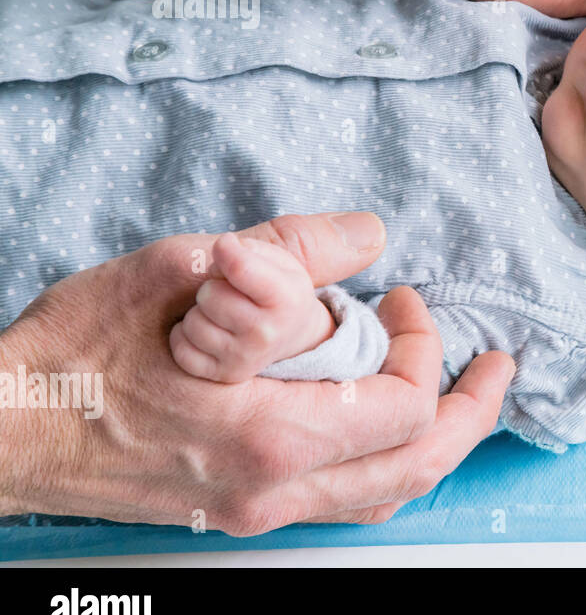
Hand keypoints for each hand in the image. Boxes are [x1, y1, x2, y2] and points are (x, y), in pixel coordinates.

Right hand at [0, 212, 514, 534]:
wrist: (4, 431)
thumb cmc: (74, 356)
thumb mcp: (176, 272)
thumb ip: (284, 250)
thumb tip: (368, 234)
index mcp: (269, 434)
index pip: (403, 406)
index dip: (427, 345)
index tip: (403, 297)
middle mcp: (273, 489)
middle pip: (417, 467)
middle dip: (470, 410)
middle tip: (495, 364)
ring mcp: (256, 510)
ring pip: (385, 496)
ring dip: (438, 442)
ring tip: (465, 394)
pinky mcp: (238, 513)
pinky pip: (344, 504)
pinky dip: (388, 465)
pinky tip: (391, 430)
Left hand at [171, 233, 336, 382]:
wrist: (200, 331)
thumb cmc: (224, 274)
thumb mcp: (271, 251)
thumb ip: (303, 241)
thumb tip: (376, 230)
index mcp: (296, 301)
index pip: (265, 289)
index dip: (237, 264)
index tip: (224, 246)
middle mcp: (280, 340)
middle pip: (218, 296)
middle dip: (211, 283)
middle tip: (226, 286)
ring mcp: (249, 366)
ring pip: (199, 322)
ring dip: (194, 311)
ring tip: (214, 312)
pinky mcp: (219, 385)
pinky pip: (183, 347)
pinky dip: (180, 337)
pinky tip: (199, 334)